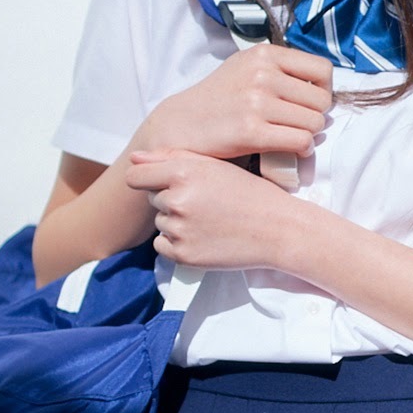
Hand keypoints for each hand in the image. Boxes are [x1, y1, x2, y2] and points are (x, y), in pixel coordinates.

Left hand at [126, 147, 295, 269]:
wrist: (279, 230)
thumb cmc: (250, 193)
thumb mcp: (216, 166)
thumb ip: (172, 158)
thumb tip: (134, 158)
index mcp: (183, 172)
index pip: (136, 176)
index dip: (145, 178)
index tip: (157, 182)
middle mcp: (177, 200)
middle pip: (153, 198)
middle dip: (172, 199)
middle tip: (206, 203)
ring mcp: (179, 230)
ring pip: (160, 223)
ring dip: (177, 222)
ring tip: (210, 220)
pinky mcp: (183, 255)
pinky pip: (163, 246)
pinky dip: (178, 243)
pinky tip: (205, 237)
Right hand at [142, 44, 331, 161]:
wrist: (181, 124)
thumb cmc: (220, 98)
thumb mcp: (246, 66)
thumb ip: (280, 68)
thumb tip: (322, 86)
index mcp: (264, 54)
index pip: (323, 70)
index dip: (324, 90)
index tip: (310, 102)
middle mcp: (262, 74)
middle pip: (322, 101)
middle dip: (315, 116)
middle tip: (297, 124)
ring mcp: (256, 103)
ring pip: (314, 123)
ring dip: (308, 134)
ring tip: (290, 136)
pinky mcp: (251, 132)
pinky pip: (301, 142)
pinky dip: (302, 149)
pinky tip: (290, 150)